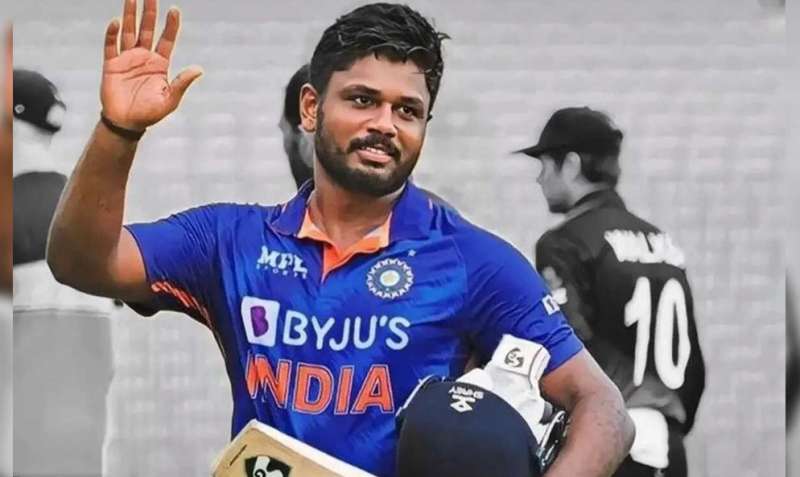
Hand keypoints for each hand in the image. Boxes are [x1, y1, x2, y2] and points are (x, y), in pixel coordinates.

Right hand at [101, 0, 201, 130]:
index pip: (167, 39)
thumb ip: (182, 83)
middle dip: (149, 12)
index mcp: (160, 64)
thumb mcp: (170, 100)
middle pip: (147, 29)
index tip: (175, 10)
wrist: (126, 123)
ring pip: (129, 31)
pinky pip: (111, 45)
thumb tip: (199, 69)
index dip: (171, 25)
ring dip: (130, 15)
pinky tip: (116, 22)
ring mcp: (127, 59)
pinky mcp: (111, 64)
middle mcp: (144, 57)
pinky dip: (112, 33)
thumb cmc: (150, 113)